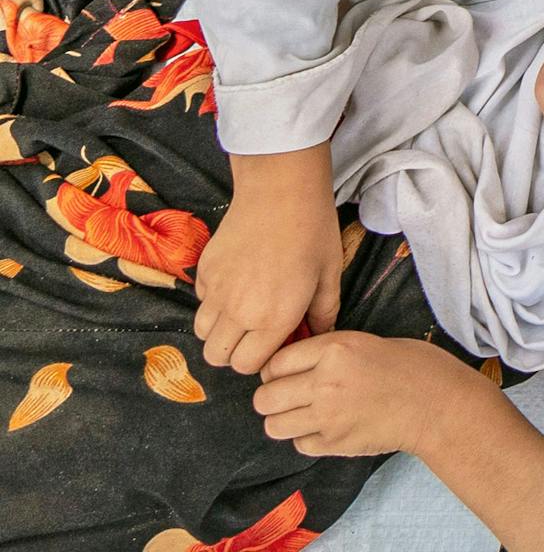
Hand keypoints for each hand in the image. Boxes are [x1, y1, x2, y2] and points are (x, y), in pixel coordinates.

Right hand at [195, 149, 340, 375]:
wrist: (280, 191)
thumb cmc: (313, 231)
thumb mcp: (330, 274)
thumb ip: (323, 312)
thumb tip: (316, 333)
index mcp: (273, 318)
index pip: (247, 366)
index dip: (260, 359)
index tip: (274, 342)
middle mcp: (238, 312)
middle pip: (217, 357)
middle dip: (235, 352)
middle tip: (255, 332)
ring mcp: (214, 291)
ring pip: (201, 333)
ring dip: (219, 330)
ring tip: (244, 310)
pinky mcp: (202, 271)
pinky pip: (200, 302)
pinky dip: (213, 302)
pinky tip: (237, 282)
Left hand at [252, 332, 487, 459]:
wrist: (442, 405)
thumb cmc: (415, 367)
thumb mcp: (369, 342)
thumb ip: (329, 354)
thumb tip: (294, 368)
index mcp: (335, 349)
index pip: (275, 363)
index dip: (277, 370)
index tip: (287, 374)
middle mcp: (325, 382)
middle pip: (265, 397)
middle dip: (273, 398)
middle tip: (291, 397)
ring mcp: (327, 416)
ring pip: (273, 425)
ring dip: (285, 420)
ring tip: (306, 415)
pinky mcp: (335, 443)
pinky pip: (299, 444)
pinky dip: (308, 438)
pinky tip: (328, 428)